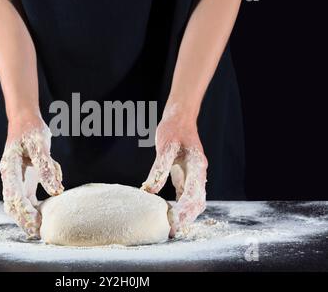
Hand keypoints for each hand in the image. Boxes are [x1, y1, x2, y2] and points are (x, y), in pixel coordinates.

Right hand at [0, 113, 63, 238]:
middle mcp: (9, 176)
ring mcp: (15, 179)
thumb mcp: (41, 145)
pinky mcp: (23, 179)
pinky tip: (44, 213)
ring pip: (18, 203)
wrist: (25, 120)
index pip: (14, 195)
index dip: (24, 211)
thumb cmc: (31, 130)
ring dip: (27, 217)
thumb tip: (56, 191)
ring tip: (40, 230)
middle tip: (38, 233)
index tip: (35, 223)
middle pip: (12, 204)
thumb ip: (47, 168)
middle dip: (24, 220)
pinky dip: (34, 207)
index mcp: (9, 168)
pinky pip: (26, 198)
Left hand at [141, 105, 207, 236]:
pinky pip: (186, 194)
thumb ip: (160, 169)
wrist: (179, 118)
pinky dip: (180, 205)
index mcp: (197, 166)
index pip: (193, 195)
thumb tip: (150, 191)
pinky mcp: (186, 175)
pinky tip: (169, 212)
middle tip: (172, 231)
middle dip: (187, 218)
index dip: (185, 211)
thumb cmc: (173, 129)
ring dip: (185, 214)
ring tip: (171, 227)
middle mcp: (198, 173)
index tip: (174, 223)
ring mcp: (194, 175)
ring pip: (194, 200)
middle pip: (197, 202)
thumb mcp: (165, 147)